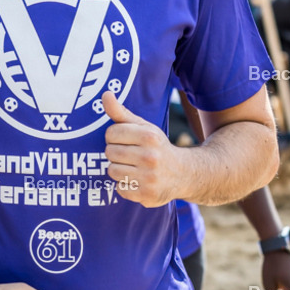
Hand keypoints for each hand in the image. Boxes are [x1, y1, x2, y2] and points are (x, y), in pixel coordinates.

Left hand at [103, 92, 182, 206]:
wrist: (184, 173)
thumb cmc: (156, 147)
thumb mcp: (143, 127)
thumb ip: (121, 112)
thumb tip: (105, 94)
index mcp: (149, 136)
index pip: (110, 133)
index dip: (115, 137)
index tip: (126, 140)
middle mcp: (150, 157)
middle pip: (109, 152)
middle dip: (117, 153)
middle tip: (131, 155)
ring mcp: (149, 178)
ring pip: (111, 171)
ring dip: (119, 170)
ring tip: (134, 168)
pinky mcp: (147, 195)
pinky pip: (119, 189)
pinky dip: (126, 186)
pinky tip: (138, 181)